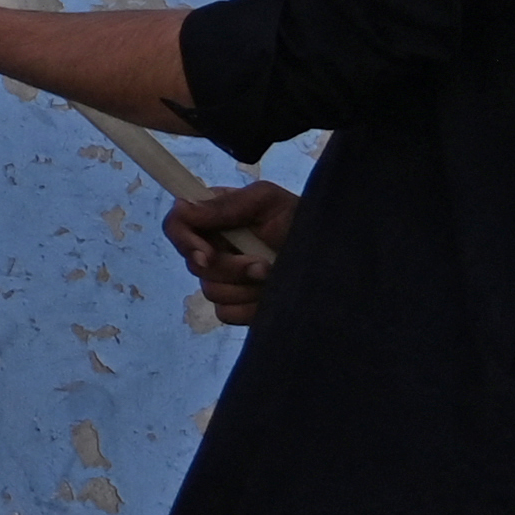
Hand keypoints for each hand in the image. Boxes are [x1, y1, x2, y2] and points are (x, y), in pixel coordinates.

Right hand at [166, 180, 294, 324]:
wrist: (337, 258)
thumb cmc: (304, 220)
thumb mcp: (266, 201)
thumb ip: (225, 205)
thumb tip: (181, 207)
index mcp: (216, 218)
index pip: (177, 226)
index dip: (185, 241)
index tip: (206, 255)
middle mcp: (215, 247)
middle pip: (193, 265)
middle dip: (230, 267)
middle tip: (263, 264)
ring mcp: (227, 279)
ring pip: (210, 291)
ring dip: (245, 287)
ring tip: (274, 276)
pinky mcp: (239, 305)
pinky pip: (226, 313)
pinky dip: (250, 308)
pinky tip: (271, 296)